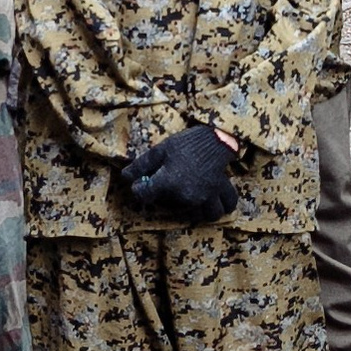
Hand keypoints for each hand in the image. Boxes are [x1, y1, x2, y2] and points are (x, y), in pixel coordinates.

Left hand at [120, 124, 241, 223]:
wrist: (214, 136)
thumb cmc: (185, 143)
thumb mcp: (160, 150)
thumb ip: (141, 165)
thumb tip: (125, 176)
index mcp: (169, 182)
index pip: (145, 195)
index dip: (139, 190)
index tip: (141, 184)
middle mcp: (187, 194)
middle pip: (173, 207)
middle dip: (166, 200)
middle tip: (166, 185)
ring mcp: (206, 196)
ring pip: (206, 214)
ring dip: (199, 213)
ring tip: (192, 203)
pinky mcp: (219, 191)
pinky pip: (225, 206)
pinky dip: (222, 207)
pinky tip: (213, 202)